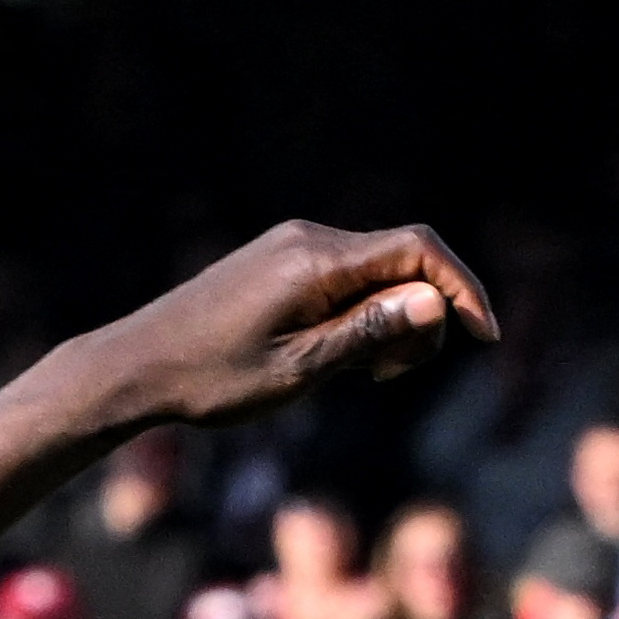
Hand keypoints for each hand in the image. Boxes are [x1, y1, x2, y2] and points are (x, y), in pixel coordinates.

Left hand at [48, 222, 497, 440]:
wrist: (135, 366)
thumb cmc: (211, 379)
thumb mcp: (298, 370)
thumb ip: (368, 333)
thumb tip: (434, 302)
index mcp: (317, 261)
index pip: (418, 249)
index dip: (462, 287)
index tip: (483, 337)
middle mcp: (308, 239)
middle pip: (401, 261)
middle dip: (420, 317)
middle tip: (387, 379)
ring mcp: (289, 245)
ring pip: (372, 272)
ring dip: (386, 322)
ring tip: (354, 378)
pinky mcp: (276, 261)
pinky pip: (341, 279)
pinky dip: (356, 315)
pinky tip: (330, 359)